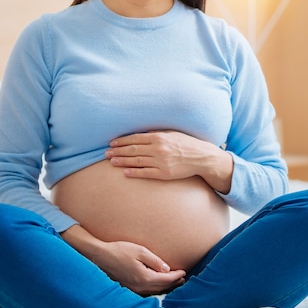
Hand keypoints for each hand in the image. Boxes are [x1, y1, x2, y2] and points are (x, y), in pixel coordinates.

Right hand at [102, 241, 185, 295]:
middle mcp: (140, 286)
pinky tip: (157, 285)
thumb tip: (167, 269)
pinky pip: (146, 291)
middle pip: (161, 287)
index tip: (184, 271)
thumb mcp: (140, 251)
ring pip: (154, 291)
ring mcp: (133, 288)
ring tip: (174, 282)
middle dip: (173, 283)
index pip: (165, 279)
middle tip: (183, 278)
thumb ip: (155, 261)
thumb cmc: (120, 250)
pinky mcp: (129, 287)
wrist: (101, 256)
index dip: (176, 276)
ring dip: (165, 287)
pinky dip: (156, 288)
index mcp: (144, 277)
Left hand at [106, 130, 232, 192]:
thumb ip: (156, 133)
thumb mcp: (172, 134)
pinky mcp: (164, 173)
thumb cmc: (186, 143)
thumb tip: (142, 133)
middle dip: (118, 151)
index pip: (135, 139)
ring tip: (111, 162)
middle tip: (106, 153)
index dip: (122, 141)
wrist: (201, 157)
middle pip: (133, 150)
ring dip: (122, 161)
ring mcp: (161, 162)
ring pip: (137, 161)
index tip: (112, 143)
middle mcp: (158, 149)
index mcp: (159, 137)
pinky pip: (146, 173)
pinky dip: (134, 172)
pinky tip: (125, 172)